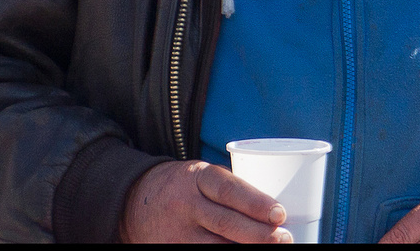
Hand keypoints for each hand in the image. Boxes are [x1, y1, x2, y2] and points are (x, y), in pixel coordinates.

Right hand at [120, 160, 293, 242]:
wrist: (134, 201)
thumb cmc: (183, 187)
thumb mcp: (201, 176)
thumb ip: (230, 190)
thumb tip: (273, 212)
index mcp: (196, 178)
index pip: (227, 190)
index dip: (255, 202)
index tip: (280, 213)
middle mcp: (186, 204)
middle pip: (226, 223)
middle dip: (260, 234)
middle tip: (285, 238)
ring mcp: (178, 232)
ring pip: (218, 247)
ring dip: (248, 249)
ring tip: (273, 248)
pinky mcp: (172, 250)